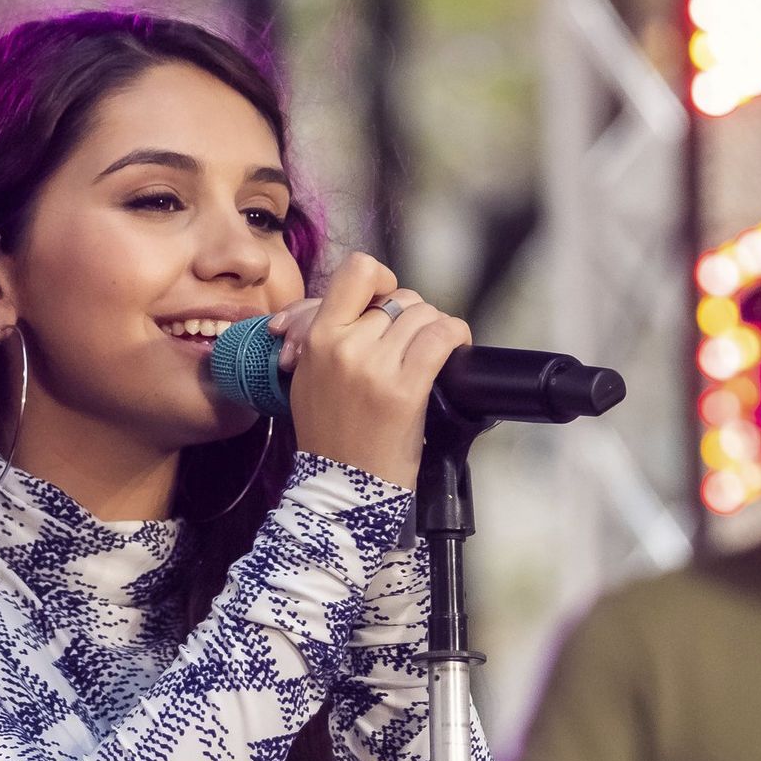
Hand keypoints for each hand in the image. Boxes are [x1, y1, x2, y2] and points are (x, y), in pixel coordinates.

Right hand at [270, 252, 471, 488]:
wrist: (340, 488)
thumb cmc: (328, 437)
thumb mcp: (306, 379)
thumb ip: (318, 335)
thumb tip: (338, 304)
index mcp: (318, 339)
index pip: (357, 272)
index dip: (381, 278)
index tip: (385, 299)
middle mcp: (345, 346)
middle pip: (399, 299)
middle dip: (410, 317)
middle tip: (409, 343)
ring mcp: (375, 367)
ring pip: (423, 315)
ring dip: (434, 329)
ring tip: (428, 354)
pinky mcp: (405, 389)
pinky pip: (441, 337)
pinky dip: (455, 337)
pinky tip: (455, 349)